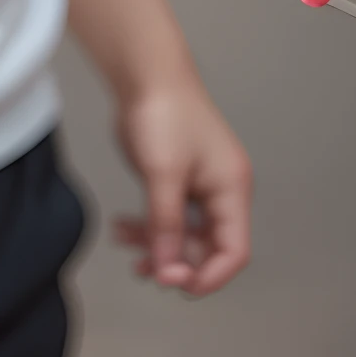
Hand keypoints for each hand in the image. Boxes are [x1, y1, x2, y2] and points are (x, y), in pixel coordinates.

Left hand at [113, 77, 251, 295]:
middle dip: (177, 261)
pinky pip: (168, 215)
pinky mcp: (177, 178)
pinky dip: (148, 225)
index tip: (177, 285)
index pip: (234, 250)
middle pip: (208, 246)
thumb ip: (166, 224)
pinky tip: (121, 228)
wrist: (145, 72)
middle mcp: (221, 190)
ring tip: (125, 243)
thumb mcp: (164, 173)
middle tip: (146, 270)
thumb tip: (168, 270)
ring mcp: (198, 184)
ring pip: (183, 233)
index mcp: (232, 188)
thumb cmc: (164, 112)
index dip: (210, 275)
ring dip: (157, 245)